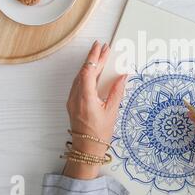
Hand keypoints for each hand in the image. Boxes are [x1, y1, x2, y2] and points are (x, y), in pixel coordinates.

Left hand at [64, 41, 126, 179]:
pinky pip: (78, 83)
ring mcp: (72, 99)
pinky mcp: (73, 103)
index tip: (101, 47)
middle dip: (92, 58)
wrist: (86, 148)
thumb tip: (123, 76)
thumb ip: (116, 91)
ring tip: (99, 56)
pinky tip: (92, 71)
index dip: (95, 57)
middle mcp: (76, 96)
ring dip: (89, 65)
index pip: (89, 71)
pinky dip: (85, 74)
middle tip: (101, 46)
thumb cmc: (99, 133)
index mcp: (86, 97)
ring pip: (79, 76)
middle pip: (83, 71)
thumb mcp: (112, 111)